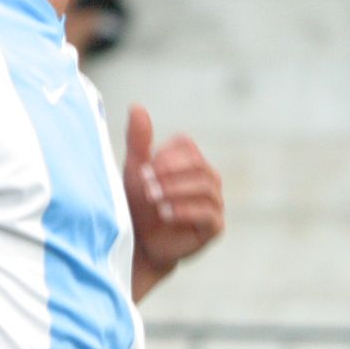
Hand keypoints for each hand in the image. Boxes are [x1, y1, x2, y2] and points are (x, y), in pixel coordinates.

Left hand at [123, 105, 223, 284]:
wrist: (138, 242)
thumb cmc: (138, 203)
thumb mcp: (135, 170)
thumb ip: (138, 140)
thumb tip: (137, 106)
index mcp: (189, 163)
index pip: (187, 146)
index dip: (167, 154)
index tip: (146, 166)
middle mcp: (207, 180)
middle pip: (199, 165)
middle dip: (170, 172)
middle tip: (145, 182)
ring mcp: (214, 203)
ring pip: (205, 187)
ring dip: (175, 190)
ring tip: (152, 198)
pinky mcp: (214, 227)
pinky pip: (209, 214)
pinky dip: (186, 210)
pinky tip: (165, 213)